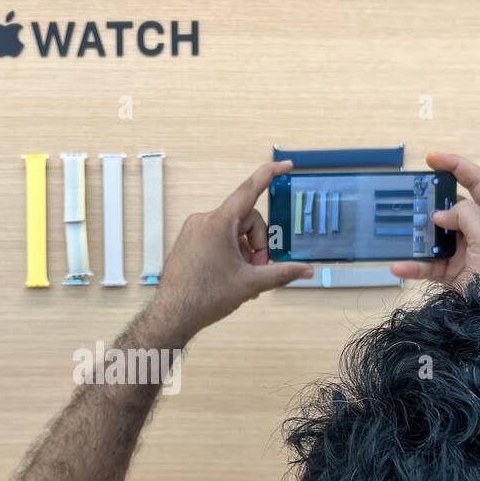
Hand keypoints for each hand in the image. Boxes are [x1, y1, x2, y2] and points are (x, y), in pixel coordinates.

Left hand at [148, 161, 312, 342]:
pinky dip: (231, 252)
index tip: (285, 166)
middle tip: (258, 270)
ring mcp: (194, 230)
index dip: (270, 174)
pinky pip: (218, 238)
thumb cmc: (204, 297)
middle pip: (246, 220)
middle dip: (258, 244)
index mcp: (219, 223)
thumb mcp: (250, 284)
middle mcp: (204, 220)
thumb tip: (307, 270)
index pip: (250, 190)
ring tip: (242, 278)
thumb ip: (282, 273)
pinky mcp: (189, 241)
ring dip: (244, 251)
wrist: (172, 314)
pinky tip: (230, 275)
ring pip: (233, 231)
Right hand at [391, 152, 479, 287]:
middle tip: (413, 196)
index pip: (479, 183)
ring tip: (403, 230)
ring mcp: (468, 252)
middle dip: (432, 204)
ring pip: (437, 235)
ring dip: (420, 235)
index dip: (456, 167)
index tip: (432, 158)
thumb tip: (441, 214)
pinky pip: (428, 264)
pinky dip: (413, 265)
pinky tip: (399, 265)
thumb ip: (466, 216)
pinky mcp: (453, 273)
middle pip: (454, 208)